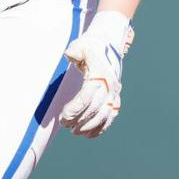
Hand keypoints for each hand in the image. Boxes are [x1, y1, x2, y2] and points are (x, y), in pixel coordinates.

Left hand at [58, 11, 133, 137]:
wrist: (109, 43)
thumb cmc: (91, 45)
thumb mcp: (81, 44)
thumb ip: (75, 51)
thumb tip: (71, 55)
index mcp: (100, 74)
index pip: (87, 96)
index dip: (75, 109)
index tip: (63, 116)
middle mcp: (110, 85)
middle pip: (95, 109)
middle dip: (79, 120)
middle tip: (65, 125)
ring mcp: (114, 92)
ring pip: (104, 115)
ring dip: (89, 127)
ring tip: (75, 132)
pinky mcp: (115, 97)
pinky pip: (111, 116)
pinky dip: (101, 128)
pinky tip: (89, 135)